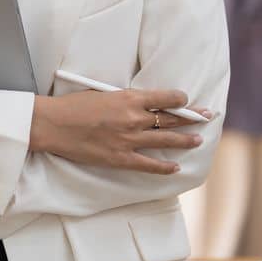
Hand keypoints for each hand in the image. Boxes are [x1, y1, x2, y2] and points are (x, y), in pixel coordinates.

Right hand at [28, 89, 213, 173]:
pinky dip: (165, 167)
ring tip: (197, 140)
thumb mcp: (103, 93)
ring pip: (166, 140)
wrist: (54, 124)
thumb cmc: (74, 105)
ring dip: (185, 140)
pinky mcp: (120, 158)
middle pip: (171, 119)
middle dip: (192, 118)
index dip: (180, 100)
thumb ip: (125, 99)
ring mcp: (129, 140)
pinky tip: (175, 167)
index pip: (166, 98)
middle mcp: (134, 118)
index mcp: (130, 97)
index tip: (186, 101)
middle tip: (207, 117)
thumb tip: (142, 104)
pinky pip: (149, 164)